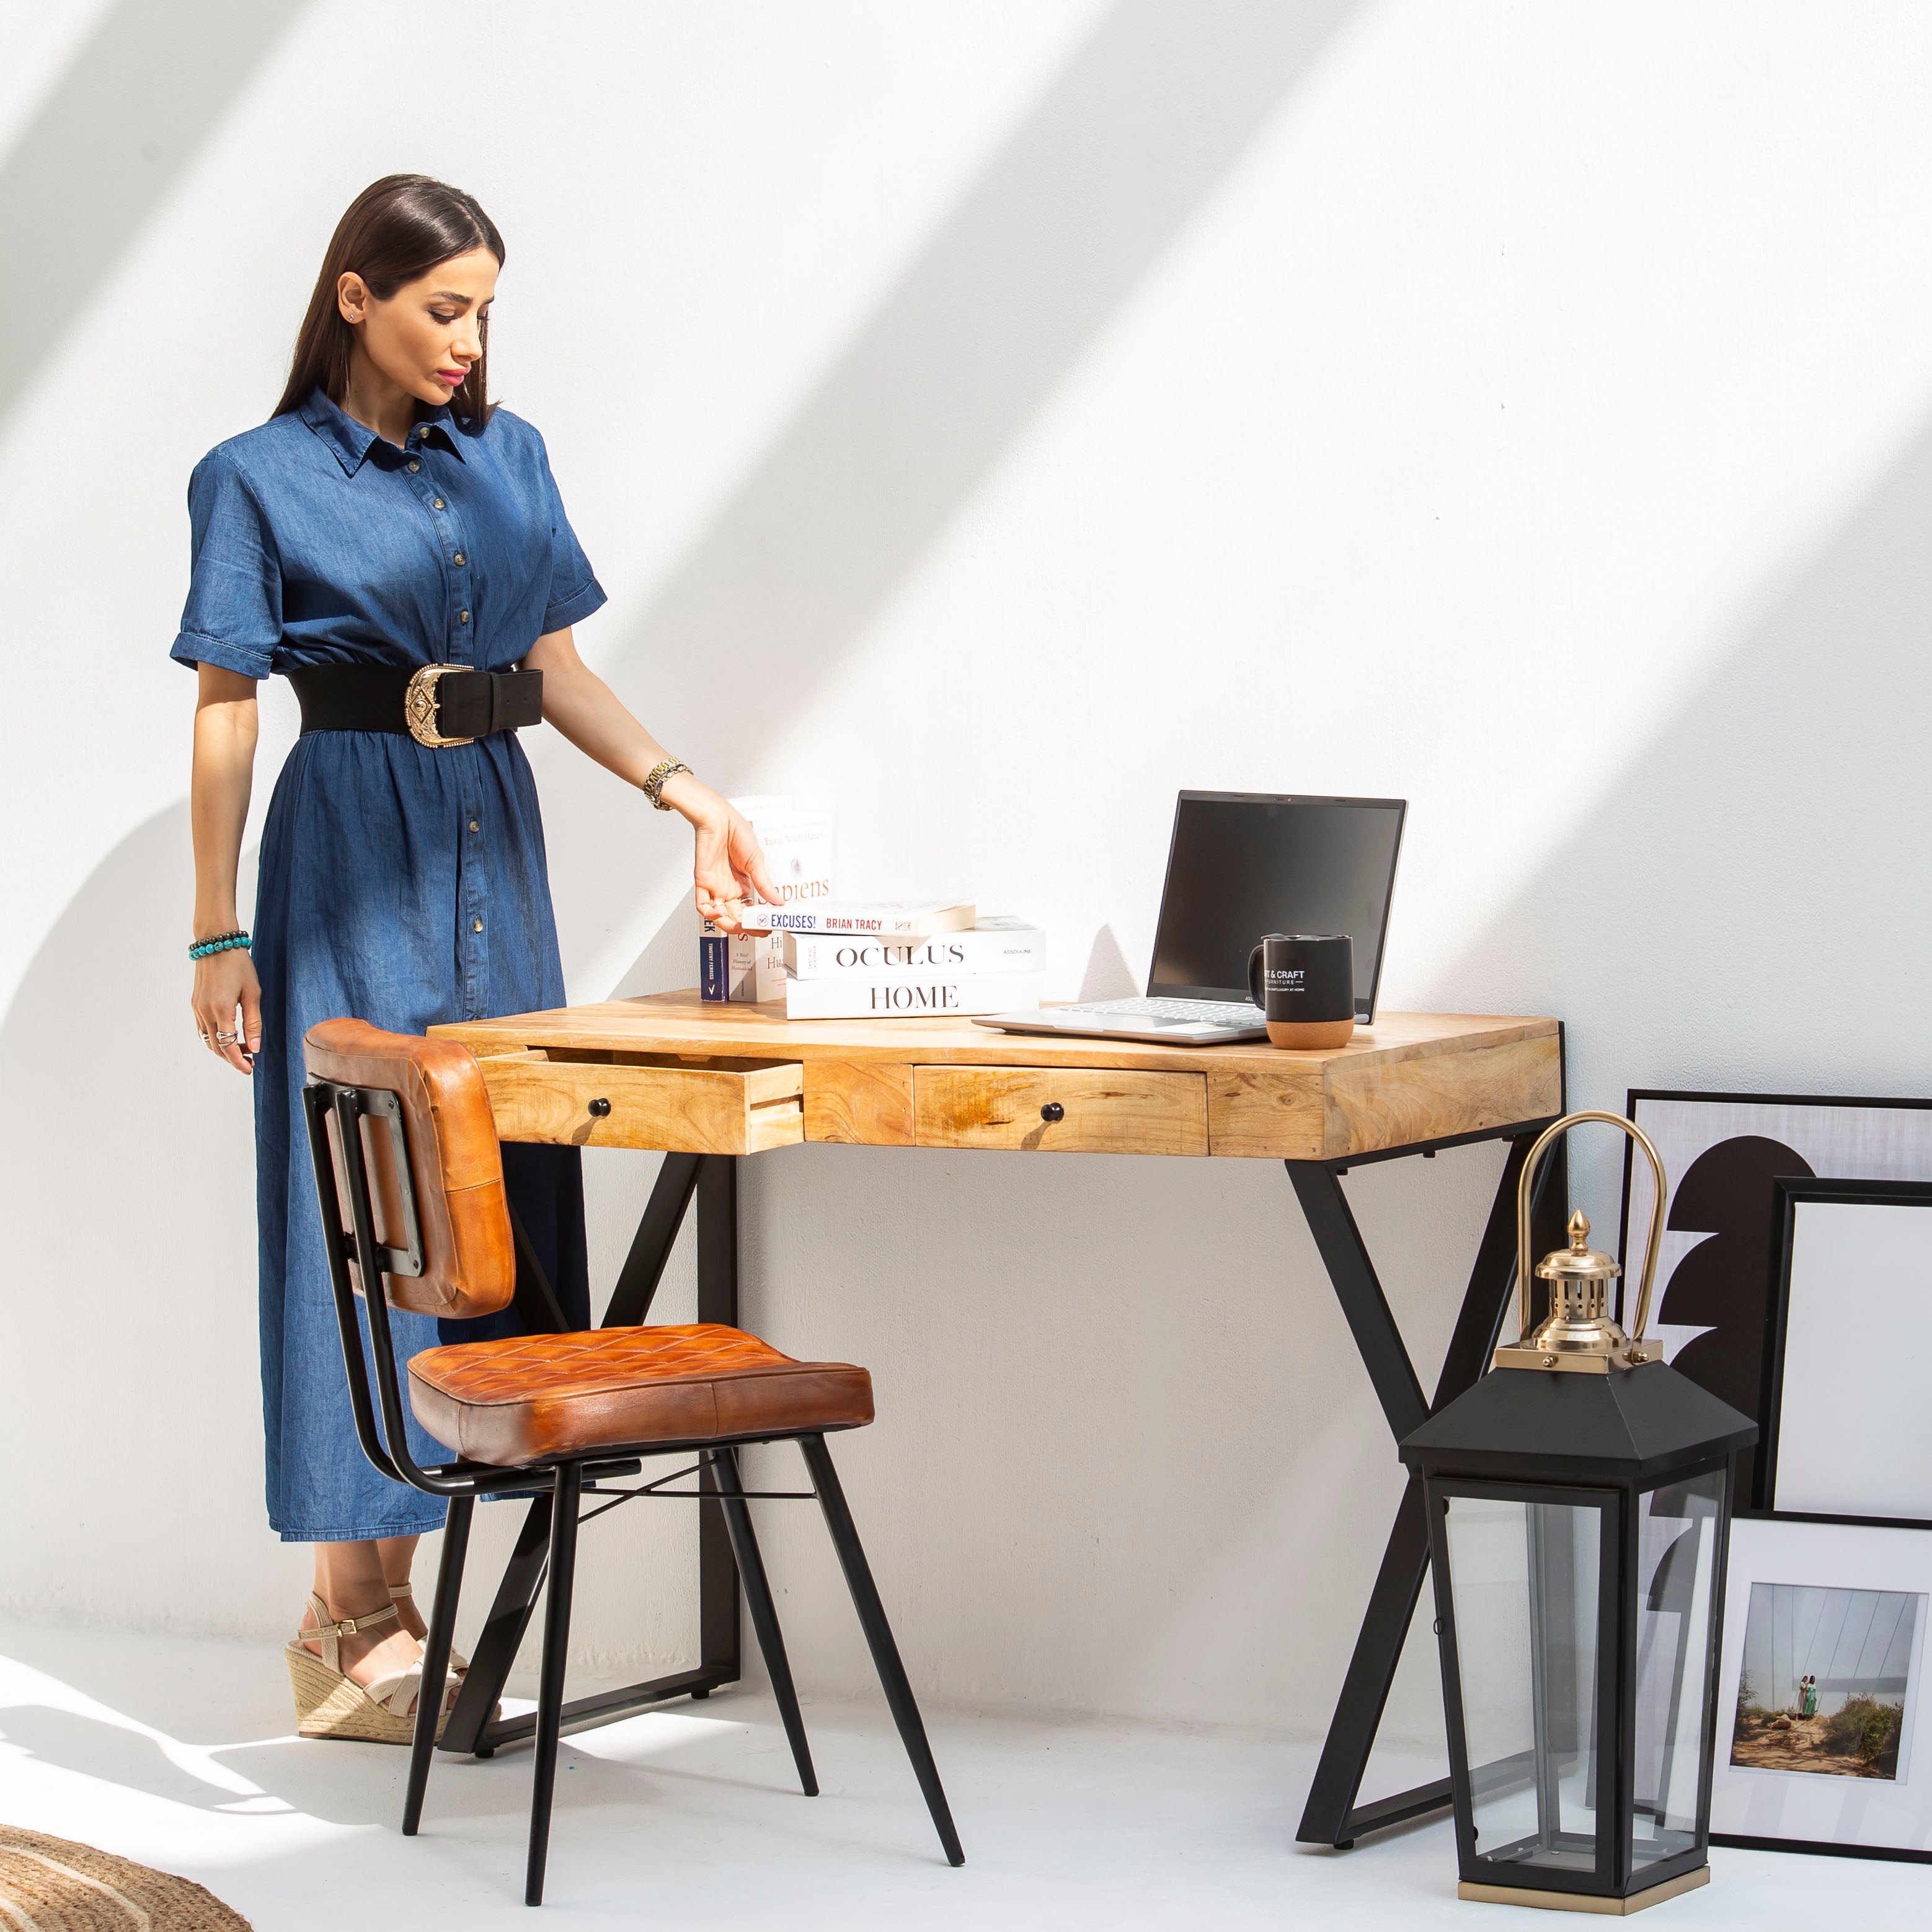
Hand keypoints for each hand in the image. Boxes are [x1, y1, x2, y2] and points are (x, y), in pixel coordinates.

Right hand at [192, 948, 261, 1073]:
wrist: (216, 943)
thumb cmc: (238, 965)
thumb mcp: (253, 993)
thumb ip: (253, 1022)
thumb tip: (256, 1047)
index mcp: (221, 1010)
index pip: (228, 1046)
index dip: (238, 1061)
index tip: (249, 1069)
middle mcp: (204, 1011)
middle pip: (216, 1047)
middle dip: (232, 1058)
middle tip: (250, 1062)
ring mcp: (196, 1008)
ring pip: (208, 1040)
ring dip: (223, 1049)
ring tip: (243, 1050)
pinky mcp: (194, 1004)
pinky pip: (202, 1029)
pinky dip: (214, 1038)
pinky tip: (228, 1037)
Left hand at [666, 778, 780, 931]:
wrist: (720, 818)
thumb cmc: (737, 833)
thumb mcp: (757, 862)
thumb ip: (765, 884)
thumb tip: (778, 902)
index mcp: (743, 884)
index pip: (750, 910)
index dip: (758, 920)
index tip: (769, 925)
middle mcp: (729, 888)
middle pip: (736, 916)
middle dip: (747, 926)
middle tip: (758, 930)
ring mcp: (715, 887)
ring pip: (719, 915)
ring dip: (729, 924)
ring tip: (742, 926)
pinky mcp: (702, 882)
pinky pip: (702, 904)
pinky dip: (709, 914)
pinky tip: (719, 915)